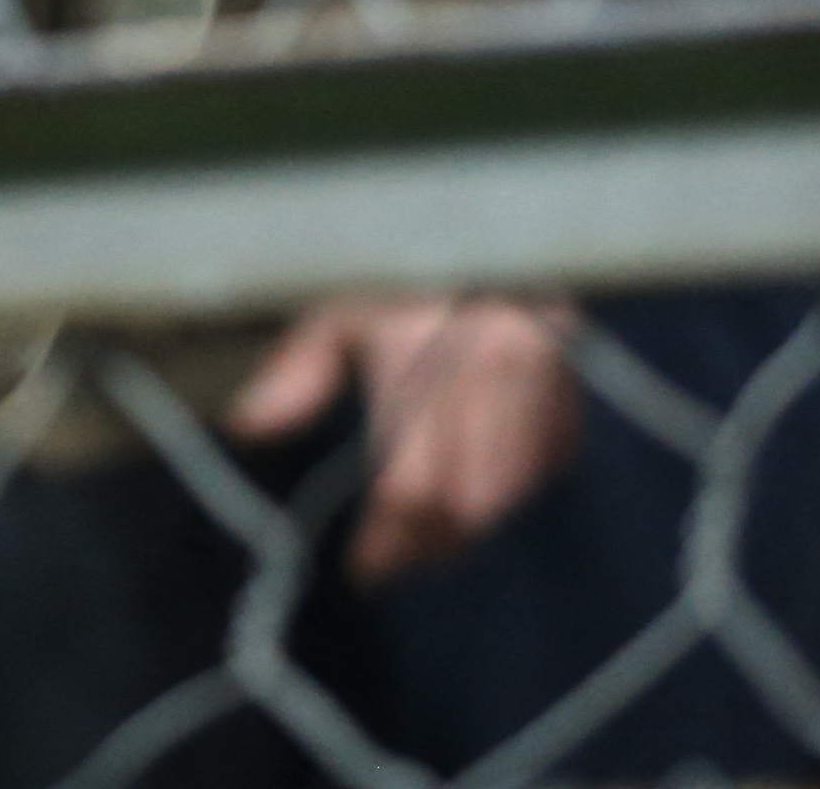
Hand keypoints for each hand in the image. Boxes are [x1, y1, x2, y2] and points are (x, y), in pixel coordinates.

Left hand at [227, 294, 582, 586]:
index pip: (413, 483)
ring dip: (464, 529)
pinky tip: (468, 488)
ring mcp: (546, 391)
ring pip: (506, 501)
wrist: (493, 247)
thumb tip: (246, 425)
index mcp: (431, 349)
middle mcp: (498, 373)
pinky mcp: (573, 404)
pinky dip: (505, 494)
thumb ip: (297, 370)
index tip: (363, 571)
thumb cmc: (402, 285)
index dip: (388, 542)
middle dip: (424, 546)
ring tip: (419, 534)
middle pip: (466, 507)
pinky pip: (543, 475)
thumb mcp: (340, 311)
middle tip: (388, 559)